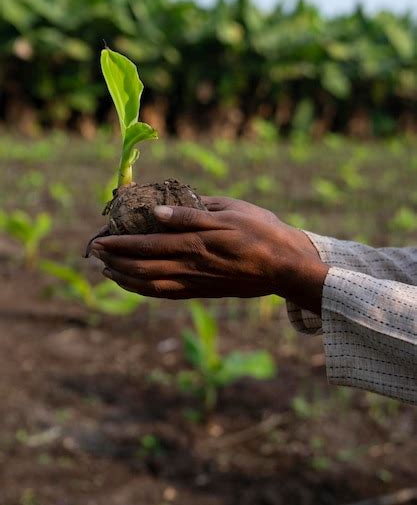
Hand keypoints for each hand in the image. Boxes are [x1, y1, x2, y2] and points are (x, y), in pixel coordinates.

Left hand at [89, 199, 328, 313]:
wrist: (285, 266)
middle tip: (95, 253)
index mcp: (195, 242)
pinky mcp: (203, 291)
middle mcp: (190, 266)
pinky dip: (144, 290)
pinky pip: (166, 294)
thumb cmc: (260, 230)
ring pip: (150, 284)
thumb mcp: (230, 210)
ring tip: (107, 271)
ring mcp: (196, 282)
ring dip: (125, 278)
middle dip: (114, 261)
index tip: (99, 239)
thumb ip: (192, 212)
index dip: (119, 244)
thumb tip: (158, 211)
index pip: (147, 244)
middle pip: (141, 267)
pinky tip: (135, 284)